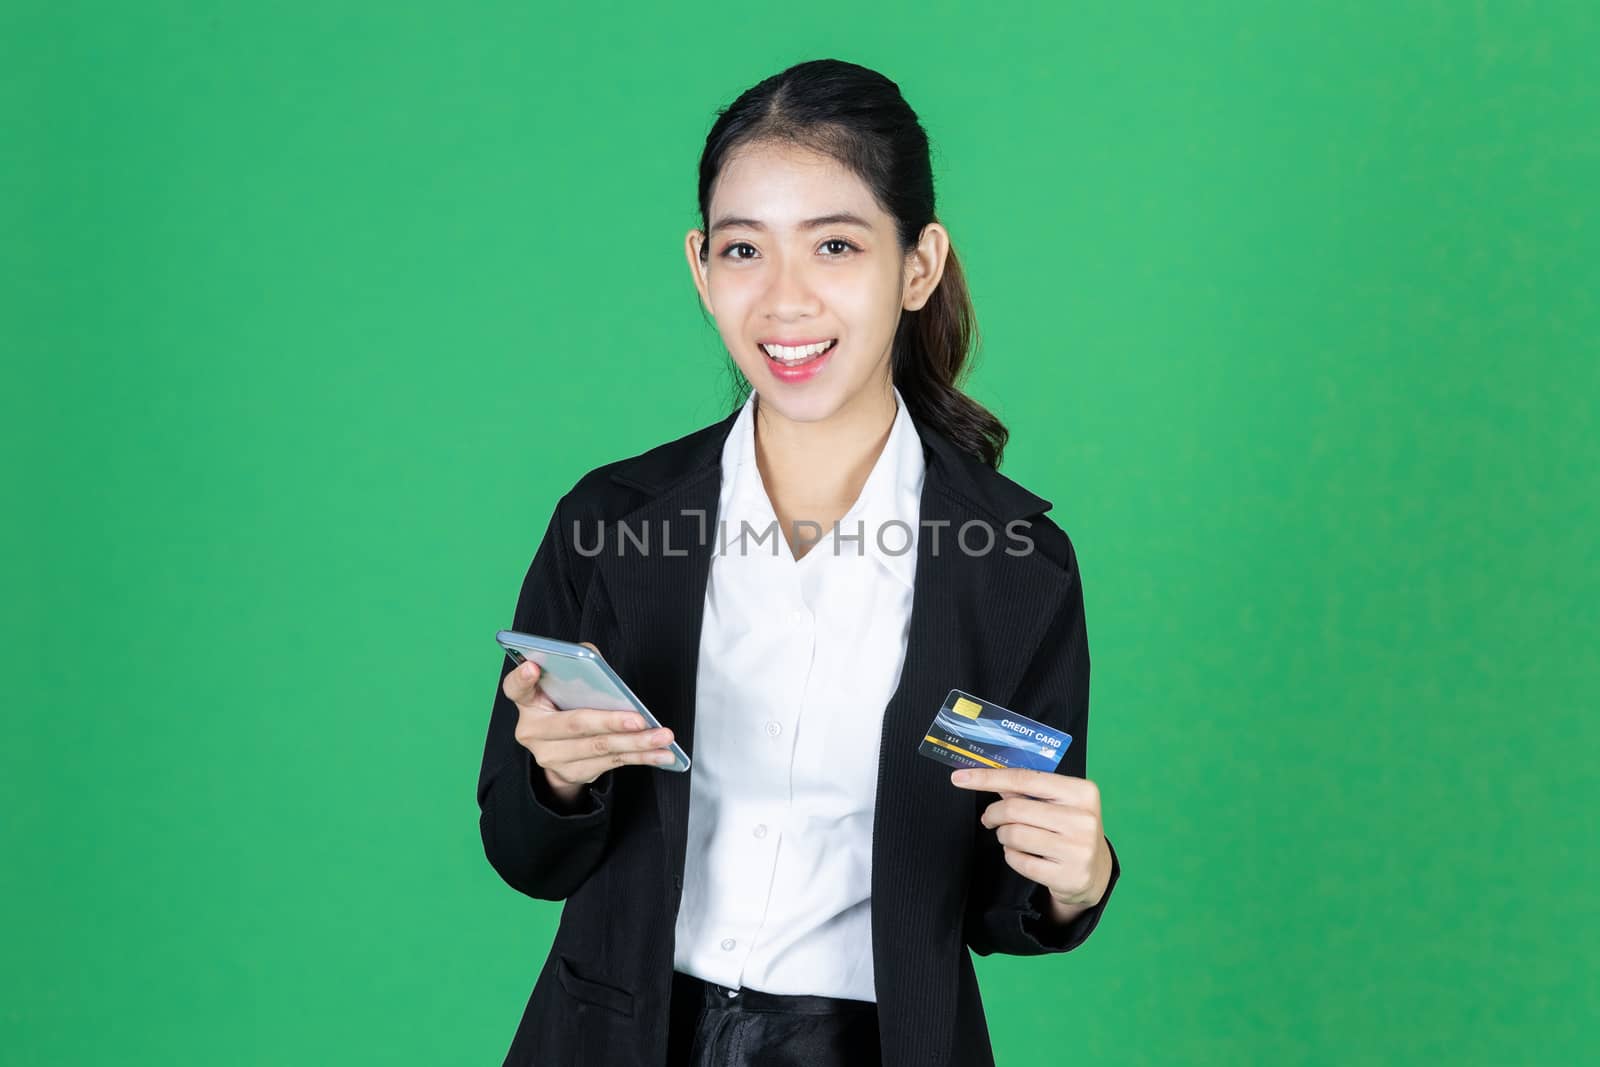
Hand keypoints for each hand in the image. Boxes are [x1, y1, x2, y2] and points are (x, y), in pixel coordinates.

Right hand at [500, 641, 676, 806]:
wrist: (560, 750)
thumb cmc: (567, 705)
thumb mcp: (566, 685)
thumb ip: (578, 667)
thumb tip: (595, 659)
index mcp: (528, 702)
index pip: (516, 689)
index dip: (522, 678)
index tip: (533, 666)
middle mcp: (533, 732)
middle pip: (574, 725)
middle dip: (610, 722)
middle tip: (640, 719)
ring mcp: (551, 757)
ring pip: (599, 748)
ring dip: (636, 743)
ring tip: (662, 736)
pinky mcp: (573, 773)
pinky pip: (612, 763)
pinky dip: (641, 757)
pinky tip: (662, 754)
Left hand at [949, 766, 1111, 913]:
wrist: (1096, 872)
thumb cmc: (1070, 828)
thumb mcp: (1057, 804)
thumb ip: (1026, 790)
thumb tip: (984, 776)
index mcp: (1082, 792)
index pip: (1025, 778)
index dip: (987, 778)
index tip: (959, 778)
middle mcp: (1084, 819)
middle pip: (1015, 808)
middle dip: (993, 814)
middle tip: (989, 819)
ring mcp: (1078, 850)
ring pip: (1014, 835)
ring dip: (1002, 836)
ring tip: (1010, 837)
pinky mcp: (1068, 876)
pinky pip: (1019, 861)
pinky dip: (1011, 855)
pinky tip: (1021, 854)